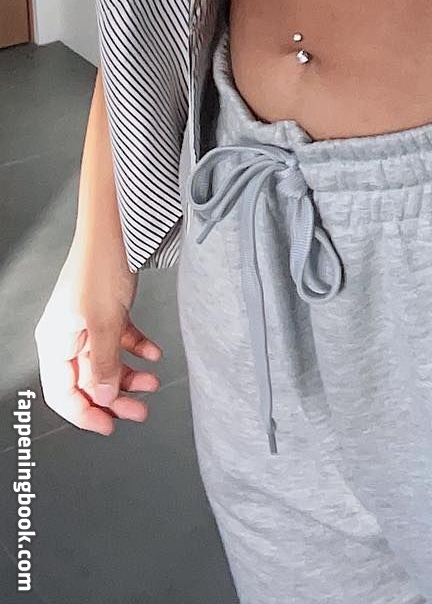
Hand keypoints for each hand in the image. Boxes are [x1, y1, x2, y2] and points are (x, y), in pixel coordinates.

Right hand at [34, 242, 163, 435]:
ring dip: (129, 374)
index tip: (109, 426)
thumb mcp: (104, 323)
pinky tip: (154, 352)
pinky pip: (119, 338)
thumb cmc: (101, 268)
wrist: (116, 227)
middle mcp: (68, 336)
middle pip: (87, 380)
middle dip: (114, 398)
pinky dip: (136, 347)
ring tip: (153, 382)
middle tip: (139, 411)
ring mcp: (86, 323)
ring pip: (106, 361)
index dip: (84, 414)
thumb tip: (104, 398)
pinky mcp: (105, 310)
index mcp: (55, 342)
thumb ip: (104, 364)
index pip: (62, 393)